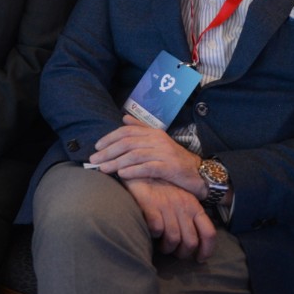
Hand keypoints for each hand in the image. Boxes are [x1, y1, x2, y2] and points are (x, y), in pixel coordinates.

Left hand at [90, 115, 204, 197]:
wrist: (199, 173)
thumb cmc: (174, 159)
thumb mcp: (158, 141)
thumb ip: (141, 129)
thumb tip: (124, 119)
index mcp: (153, 132)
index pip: (127, 131)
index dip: (110, 138)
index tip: (97, 147)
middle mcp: (157, 140)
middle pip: (127, 143)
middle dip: (108, 151)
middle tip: (93, 160)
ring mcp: (163, 153)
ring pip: (134, 155)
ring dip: (116, 162)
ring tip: (103, 169)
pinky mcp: (169, 167)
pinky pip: (148, 168)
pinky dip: (133, 171)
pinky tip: (122, 175)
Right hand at [124, 177, 216, 260]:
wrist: (140, 169)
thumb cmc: (161, 187)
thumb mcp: (180, 199)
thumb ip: (187, 216)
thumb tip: (192, 241)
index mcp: (194, 205)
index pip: (209, 232)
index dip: (206, 250)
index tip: (199, 258)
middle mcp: (183, 206)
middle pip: (190, 241)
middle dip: (182, 253)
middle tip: (174, 253)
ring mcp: (167, 205)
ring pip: (173, 239)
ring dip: (167, 248)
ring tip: (161, 246)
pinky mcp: (151, 205)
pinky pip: (157, 229)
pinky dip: (154, 235)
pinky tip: (151, 233)